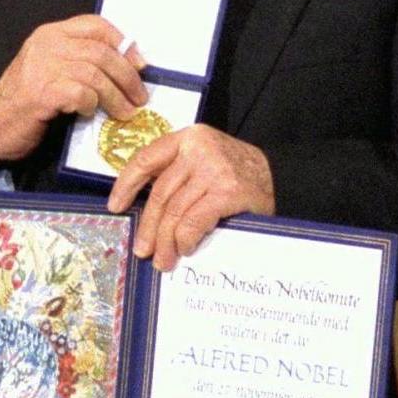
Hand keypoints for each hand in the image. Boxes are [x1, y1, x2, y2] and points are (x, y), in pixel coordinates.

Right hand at [0, 16, 147, 170]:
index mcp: (51, 34)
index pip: (95, 25)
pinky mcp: (40, 94)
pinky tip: (91, 113)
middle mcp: (46, 46)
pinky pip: (80, 94)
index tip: (140, 63)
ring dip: (116, 96)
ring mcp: (42, 68)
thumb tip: (128, 65)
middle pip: (101, 52)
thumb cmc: (27, 99)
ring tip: (125, 111)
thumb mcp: (52, 68)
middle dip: (127, 76)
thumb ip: (80, 60)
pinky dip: (92, 104)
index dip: (123, 43)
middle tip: (139, 96)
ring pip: (95, 74)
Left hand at [108, 126, 274, 271]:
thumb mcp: (204, 162)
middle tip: (142, 251)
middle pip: (161, 193)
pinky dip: (186, 239)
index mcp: (188, 138)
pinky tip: (186, 248)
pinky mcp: (228, 191)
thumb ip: (178, 175)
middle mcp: (199, 148)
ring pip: (175, 211)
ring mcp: (214, 169)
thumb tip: (146, 214)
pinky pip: (194, 221)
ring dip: (166, 241)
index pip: (147, 159)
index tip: (116, 206)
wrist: (282, 177)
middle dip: (149, 226)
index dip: (127, 184)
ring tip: (163, 260)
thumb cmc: (237, 174)